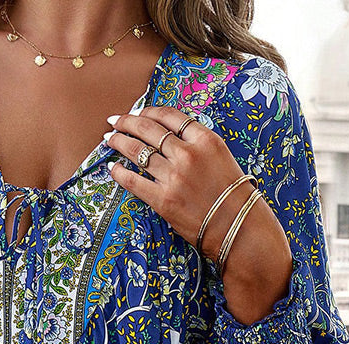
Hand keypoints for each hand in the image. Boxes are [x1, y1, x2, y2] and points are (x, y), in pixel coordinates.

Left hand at [104, 107, 292, 325]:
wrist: (238, 228)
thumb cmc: (233, 196)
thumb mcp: (221, 158)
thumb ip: (197, 145)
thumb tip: (169, 138)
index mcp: (205, 139)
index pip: (170, 116)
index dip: (148, 111)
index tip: (137, 112)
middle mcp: (188, 154)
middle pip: (149, 129)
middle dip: (127, 121)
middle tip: (114, 121)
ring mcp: (174, 177)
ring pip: (137, 151)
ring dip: (119, 142)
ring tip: (109, 139)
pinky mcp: (163, 200)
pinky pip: (133, 181)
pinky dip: (119, 173)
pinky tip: (112, 168)